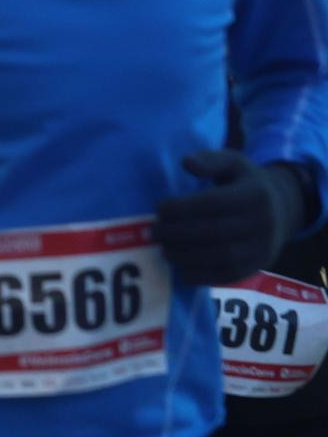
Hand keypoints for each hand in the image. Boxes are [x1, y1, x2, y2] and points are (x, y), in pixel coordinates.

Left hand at [156, 149, 310, 286]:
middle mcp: (263, 223)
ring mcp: (262, 248)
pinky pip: (227, 276)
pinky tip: (180, 268)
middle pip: (214, 233)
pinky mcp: (257, 267)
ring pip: (221, 257)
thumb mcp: (233, 162)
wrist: (281, 210)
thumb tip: (186, 163)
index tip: (159, 209)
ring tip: (164, 249)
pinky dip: (200, 275)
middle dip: (178, 234)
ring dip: (186, 256)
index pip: (212, 204)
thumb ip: (210, 160)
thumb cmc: (245, 183)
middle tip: (155, 232)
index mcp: (255, 195)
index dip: (181, 208)